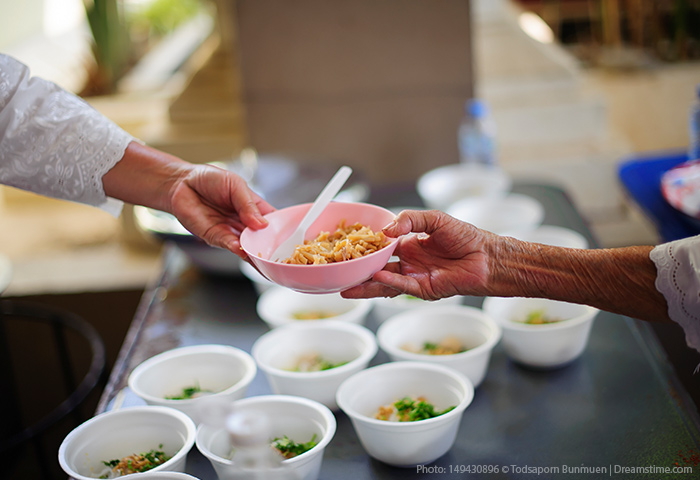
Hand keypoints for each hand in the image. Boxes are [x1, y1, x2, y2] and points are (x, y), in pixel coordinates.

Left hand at [103, 142, 274, 257]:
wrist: (182, 184)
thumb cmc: (210, 180)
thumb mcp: (235, 185)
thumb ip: (248, 204)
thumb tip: (261, 223)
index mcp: (255, 209)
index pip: (274, 223)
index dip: (283, 232)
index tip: (293, 241)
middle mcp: (245, 224)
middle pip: (262, 240)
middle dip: (271, 249)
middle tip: (282, 258)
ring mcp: (231, 232)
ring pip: (248, 247)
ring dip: (256, 254)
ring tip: (266, 260)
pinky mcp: (215, 237)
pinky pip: (229, 245)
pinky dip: (237, 250)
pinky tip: (244, 252)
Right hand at [342, 210, 496, 299]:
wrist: (488, 256)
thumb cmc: (466, 237)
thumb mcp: (435, 219)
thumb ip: (411, 219)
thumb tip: (387, 230)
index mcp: (408, 246)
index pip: (380, 248)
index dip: (365, 248)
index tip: (347, 247)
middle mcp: (408, 264)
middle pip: (377, 269)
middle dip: (358, 272)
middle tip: (338, 272)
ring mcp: (414, 278)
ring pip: (384, 283)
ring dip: (366, 286)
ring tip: (345, 288)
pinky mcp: (424, 290)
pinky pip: (403, 287)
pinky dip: (389, 283)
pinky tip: (375, 278)